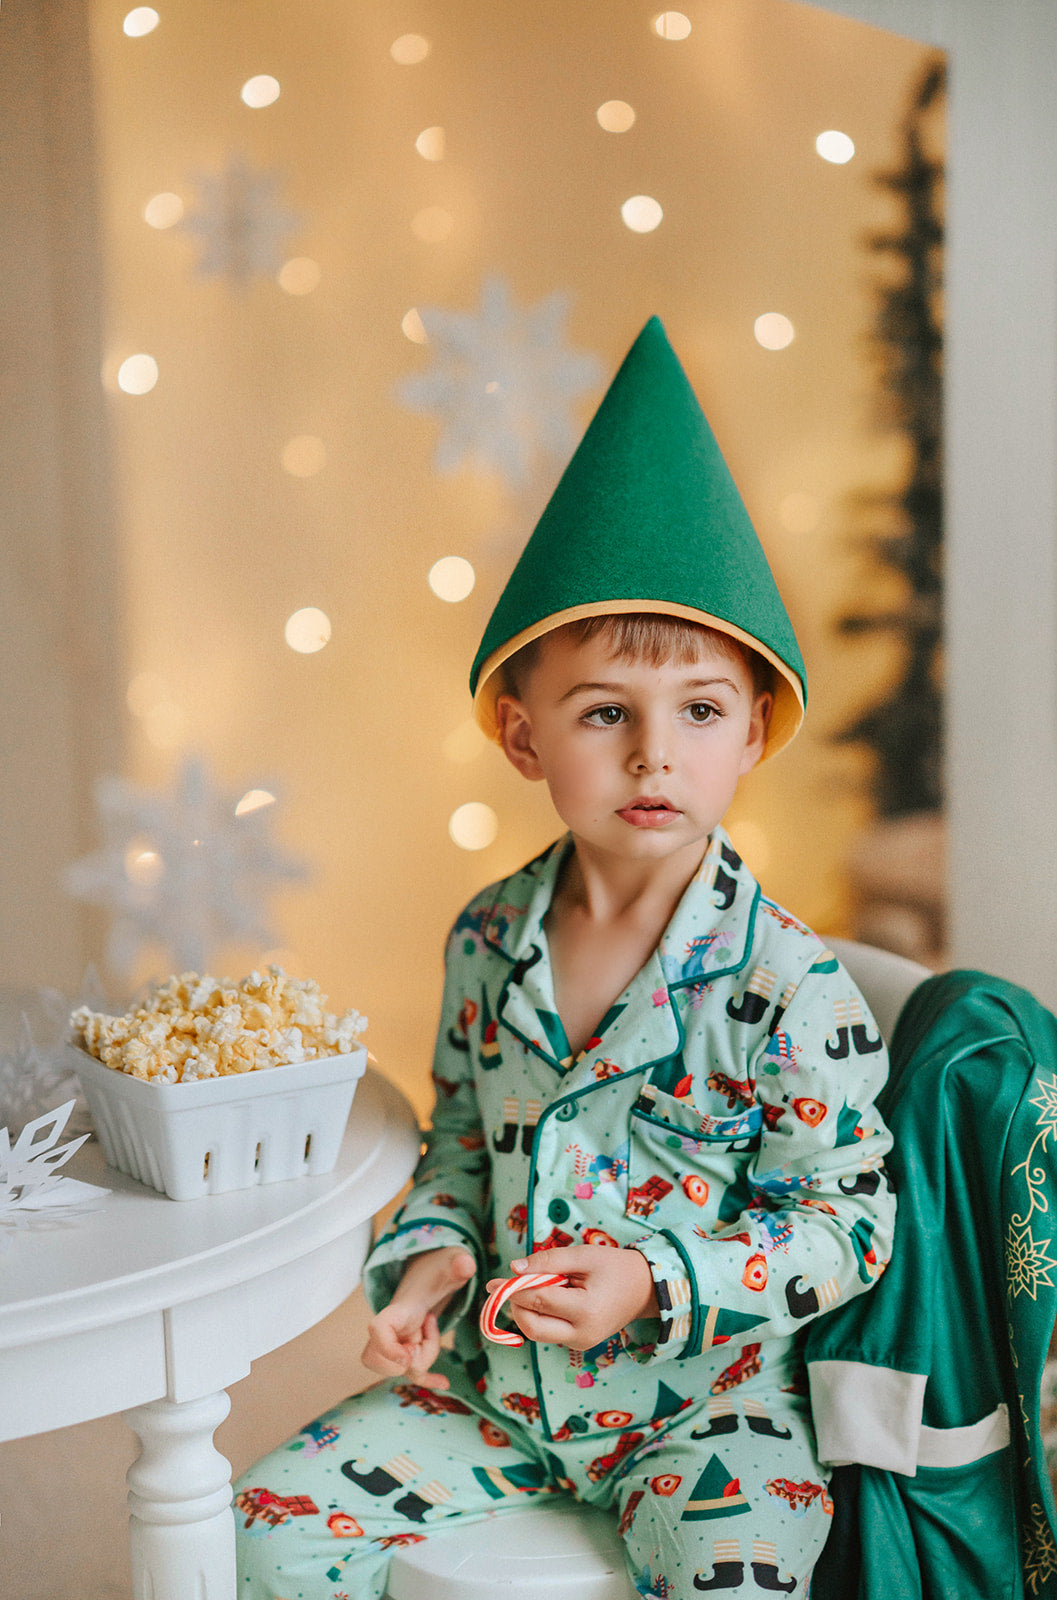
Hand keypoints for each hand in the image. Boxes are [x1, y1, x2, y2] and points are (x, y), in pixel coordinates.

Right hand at [362, 1246, 474, 1389]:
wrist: (431, 1273)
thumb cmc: (439, 1269)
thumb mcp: (451, 1263)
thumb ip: (459, 1263)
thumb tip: (466, 1264)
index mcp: (398, 1308)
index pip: (377, 1330)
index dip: (387, 1348)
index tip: (407, 1356)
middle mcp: (389, 1327)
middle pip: (387, 1361)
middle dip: (414, 1357)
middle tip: (427, 1328)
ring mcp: (396, 1341)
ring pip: (403, 1368)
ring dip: (425, 1357)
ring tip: (431, 1327)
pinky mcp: (406, 1349)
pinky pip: (410, 1373)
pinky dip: (426, 1379)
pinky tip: (443, 1382)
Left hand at [485, 1245, 658, 1351]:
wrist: (645, 1289)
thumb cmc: (615, 1267)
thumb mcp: (583, 1255)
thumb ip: (548, 1261)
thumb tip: (514, 1268)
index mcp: (586, 1310)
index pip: (537, 1301)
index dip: (512, 1290)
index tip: (492, 1282)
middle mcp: (582, 1334)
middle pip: (532, 1327)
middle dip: (516, 1306)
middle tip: (510, 1285)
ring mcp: (581, 1343)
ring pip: (537, 1332)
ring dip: (527, 1311)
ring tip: (539, 1286)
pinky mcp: (579, 1345)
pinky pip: (548, 1332)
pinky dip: (540, 1316)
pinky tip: (549, 1297)